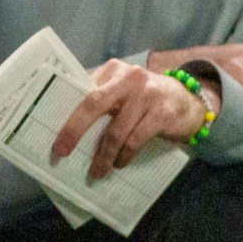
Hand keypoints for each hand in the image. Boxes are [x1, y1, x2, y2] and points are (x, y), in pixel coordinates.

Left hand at [51, 60, 209, 179]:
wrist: (189, 101)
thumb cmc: (144, 100)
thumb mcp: (122, 92)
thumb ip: (100, 100)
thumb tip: (66, 129)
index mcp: (113, 70)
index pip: (83, 90)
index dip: (66, 114)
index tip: (53, 134)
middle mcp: (130, 77)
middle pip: (94, 104)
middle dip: (74, 130)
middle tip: (61, 152)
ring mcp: (148, 94)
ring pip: (116, 130)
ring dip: (104, 154)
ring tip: (97, 171)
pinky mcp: (163, 113)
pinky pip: (136, 139)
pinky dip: (125, 155)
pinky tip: (120, 163)